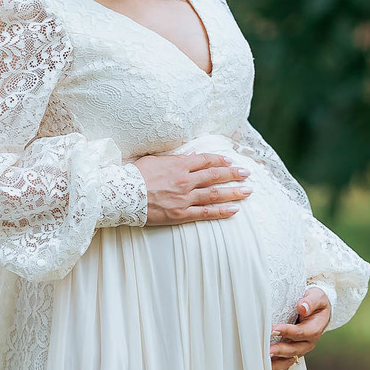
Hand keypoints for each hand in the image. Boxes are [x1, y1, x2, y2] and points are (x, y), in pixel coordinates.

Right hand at [132, 151, 252, 225]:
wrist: (121, 195)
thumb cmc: (134, 176)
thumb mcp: (154, 160)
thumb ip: (174, 159)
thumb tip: (189, 156)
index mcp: (179, 165)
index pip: (205, 160)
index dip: (220, 160)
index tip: (230, 160)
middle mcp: (185, 180)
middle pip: (215, 175)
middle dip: (233, 174)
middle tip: (246, 173)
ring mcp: (184, 197)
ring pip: (214, 193)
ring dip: (233, 192)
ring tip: (247, 191)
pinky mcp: (181, 213)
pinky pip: (205, 212)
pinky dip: (221, 211)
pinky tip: (234, 210)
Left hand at [268, 287, 331, 369]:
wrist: (318, 310)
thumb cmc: (316, 301)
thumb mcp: (317, 297)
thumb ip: (310, 302)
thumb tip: (302, 307)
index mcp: (315, 328)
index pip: (302, 332)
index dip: (288, 332)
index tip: (274, 329)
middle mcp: (309, 342)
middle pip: (295, 349)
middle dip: (280, 350)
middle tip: (267, 350)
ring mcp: (301, 349)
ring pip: (290, 360)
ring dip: (277, 363)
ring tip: (264, 364)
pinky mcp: (294, 353)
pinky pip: (286, 366)